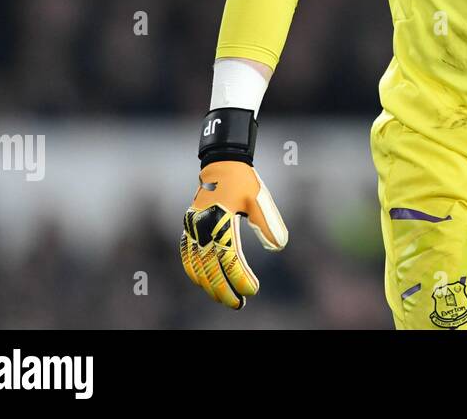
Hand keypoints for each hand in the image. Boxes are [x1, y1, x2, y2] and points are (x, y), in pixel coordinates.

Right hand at [180, 160, 288, 309]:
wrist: (221, 162)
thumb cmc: (244, 180)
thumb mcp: (259, 199)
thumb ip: (268, 223)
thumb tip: (278, 246)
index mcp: (220, 220)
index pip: (229, 258)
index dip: (240, 277)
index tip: (251, 290)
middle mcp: (203, 226)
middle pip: (209, 268)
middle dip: (223, 289)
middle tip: (238, 304)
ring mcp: (193, 227)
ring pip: (196, 266)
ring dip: (208, 285)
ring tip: (223, 298)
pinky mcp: (189, 226)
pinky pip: (188, 255)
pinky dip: (194, 271)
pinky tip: (204, 282)